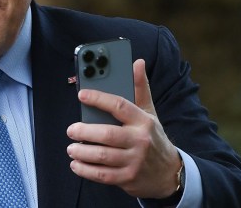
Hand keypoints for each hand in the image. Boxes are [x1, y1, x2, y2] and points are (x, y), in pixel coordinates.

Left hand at [66, 59, 181, 198]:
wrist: (169, 172)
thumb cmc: (153, 137)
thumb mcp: (149, 112)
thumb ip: (140, 88)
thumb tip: (137, 63)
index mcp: (143, 120)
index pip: (119, 105)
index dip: (98, 98)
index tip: (82, 94)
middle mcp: (140, 140)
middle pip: (106, 134)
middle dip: (84, 131)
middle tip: (72, 129)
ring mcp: (134, 161)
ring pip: (101, 155)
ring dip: (81, 152)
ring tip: (71, 147)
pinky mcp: (128, 178)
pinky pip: (102, 174)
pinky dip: (85, 170)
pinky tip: (76, 164)